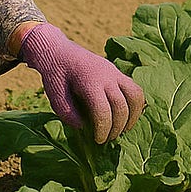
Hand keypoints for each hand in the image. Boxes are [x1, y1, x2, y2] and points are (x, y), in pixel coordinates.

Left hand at [20, 22, 144, 141]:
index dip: (103, 129)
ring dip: (133, 116)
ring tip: (123, 130)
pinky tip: (126, 117)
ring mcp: (114, 72)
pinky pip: (135, 89)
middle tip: (108, 140)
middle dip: (117, 127)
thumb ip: (67, 112)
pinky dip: (135, 105)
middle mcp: (106, 76)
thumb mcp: (54, 94)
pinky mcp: (117, 72)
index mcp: (89, 82)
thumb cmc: (54, 74)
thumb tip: (83, 127)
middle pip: (121, 106)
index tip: (98, 141)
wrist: (57, 50)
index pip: (103, 111)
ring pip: (135, 95)